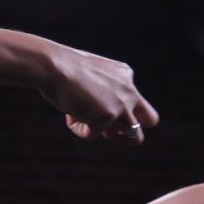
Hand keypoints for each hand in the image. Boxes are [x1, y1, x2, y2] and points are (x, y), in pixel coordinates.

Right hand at [39, 44, 159, 144]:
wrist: (53, 65)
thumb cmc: (62, 69)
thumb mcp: (89, 77)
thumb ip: (101, 93)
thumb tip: (100, 117)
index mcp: (125, 76)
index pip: (135, 101)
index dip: (119, 111)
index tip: (99, 109)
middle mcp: (129, 90)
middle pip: (151, 119)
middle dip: (133, 131)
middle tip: (110, 133)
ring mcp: (121, 105)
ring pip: (135, 137)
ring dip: (113, 137)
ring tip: (89, 125)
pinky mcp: (108, 117)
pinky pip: (93, 136)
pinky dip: (79, 130)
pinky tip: (69, 114)